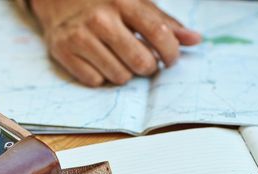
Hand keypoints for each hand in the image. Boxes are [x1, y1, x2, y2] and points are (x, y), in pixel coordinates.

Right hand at [30, 0, 201, 85]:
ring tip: (118, 59)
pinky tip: (98, 62)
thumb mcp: (135, 3)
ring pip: (119, 76)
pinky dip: (101, 77)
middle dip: (148, 67)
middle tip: (143, 62)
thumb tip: (195, 40)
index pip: (159, 33)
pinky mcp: (62, 51)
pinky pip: (96, 81)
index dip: (171, 53)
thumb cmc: (104, 2)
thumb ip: (164, 22)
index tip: (170, 60)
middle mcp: (101, 18)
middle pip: (140, 62)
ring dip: (124, 73)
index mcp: (123, 1)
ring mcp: (79, 36)